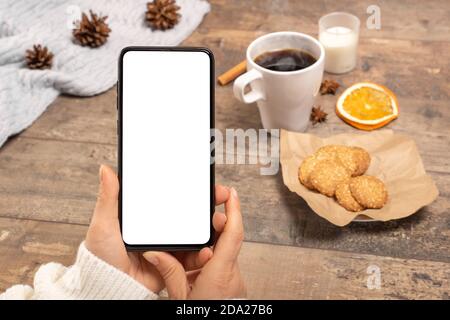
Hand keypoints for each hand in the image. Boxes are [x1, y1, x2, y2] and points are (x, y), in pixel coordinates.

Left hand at [85, 165, 218, 292]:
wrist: (111, 286)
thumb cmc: (102, 256)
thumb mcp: (104, 223)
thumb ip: (109, 197)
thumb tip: (106, 169)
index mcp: (147, 216)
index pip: (173, 197)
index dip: (190, 187)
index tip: (204, 179)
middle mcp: (161, 229)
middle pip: (190, 213)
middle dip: (208, 204)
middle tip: (219, 194)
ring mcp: (169, 246)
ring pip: (196, 234)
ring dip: (211, 227)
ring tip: (219, 221)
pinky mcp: (174, 263)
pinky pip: (193, 257)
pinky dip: (203, 254)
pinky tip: (208, 249)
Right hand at [143, 187, 245, 298]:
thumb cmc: (198, 319)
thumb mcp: (178, 298)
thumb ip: (169, 273)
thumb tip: (154, 252)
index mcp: (219, 275)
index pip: (232, 235)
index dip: (234, 211)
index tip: (232, 194)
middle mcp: (232, 275)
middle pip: (229, 240)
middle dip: (220, 223)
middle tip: (209, 210)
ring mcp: (234, 280)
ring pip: (227, 251)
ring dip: (215, 240)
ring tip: (200, 233)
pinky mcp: (232, 285)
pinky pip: (225, 262)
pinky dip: (214, 255)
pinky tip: (199, 257)